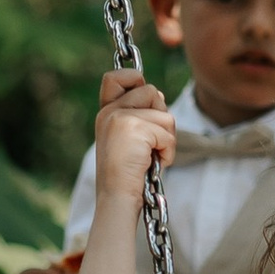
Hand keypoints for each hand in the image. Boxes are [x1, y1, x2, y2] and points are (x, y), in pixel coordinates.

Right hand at [92, 69, 175, 204]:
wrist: (116, 197)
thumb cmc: (127, 175)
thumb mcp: (129, 140)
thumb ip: (140, 115)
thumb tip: (158, 95)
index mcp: (106, 112)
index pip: (116, 76)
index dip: (134, 78)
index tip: (145, 101)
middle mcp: (109, 111)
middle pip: (152, 91)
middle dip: (160, 119)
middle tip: (150, 143)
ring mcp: (120, 117)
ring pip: (164, 113)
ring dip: (166, 139)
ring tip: (150, 156)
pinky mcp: (133, 127)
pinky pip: (168, 132)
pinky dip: (167, 151)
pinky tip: (153, 163)